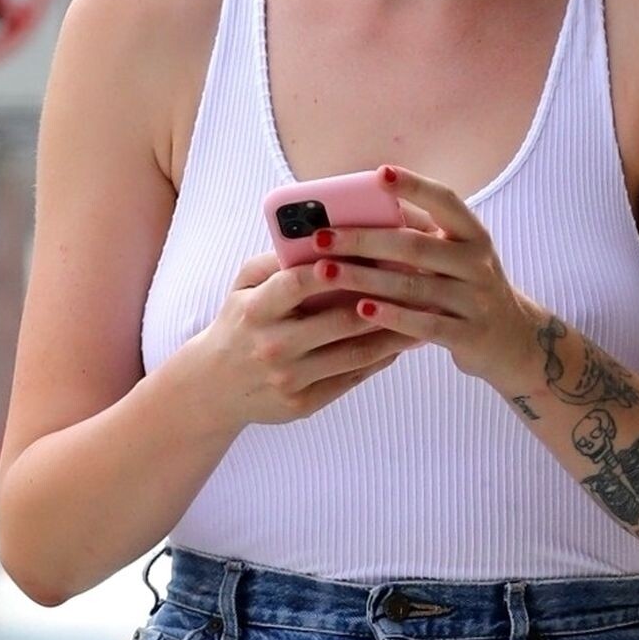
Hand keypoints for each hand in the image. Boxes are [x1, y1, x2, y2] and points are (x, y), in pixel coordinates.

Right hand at [202, 248, 420, 426]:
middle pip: (340, 321)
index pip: (298, 284)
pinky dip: (381, 359)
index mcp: (256, 310)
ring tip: (424, 311)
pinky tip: (402, 341)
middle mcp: (273, 346)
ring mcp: (290, 379)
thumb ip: (276, 261)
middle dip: (383, 297)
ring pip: (355, 353)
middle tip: (418, 279)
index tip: (372, 250)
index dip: (334, 267)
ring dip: (394, 332)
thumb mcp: (243, 287)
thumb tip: (319, 234)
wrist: (214, 387)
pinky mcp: (304, 404)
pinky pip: (352, 378)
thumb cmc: (238, 323)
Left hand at [311, 163, 542, 385]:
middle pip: (414, 246)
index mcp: (473, 234)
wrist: (515, 341)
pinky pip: (425, 324)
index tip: (379, 173)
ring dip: (364, 279)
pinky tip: (361, 311)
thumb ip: (421, 235)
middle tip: (321, 237)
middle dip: (363, 240)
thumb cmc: (468, 289)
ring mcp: (476, 300)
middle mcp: (477, 263)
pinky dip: (392, 316)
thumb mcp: (456, 256)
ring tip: (325, 272)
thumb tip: (360, 210)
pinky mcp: (469, 335)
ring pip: (413, 285)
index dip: (414, 186)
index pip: (445, 200)